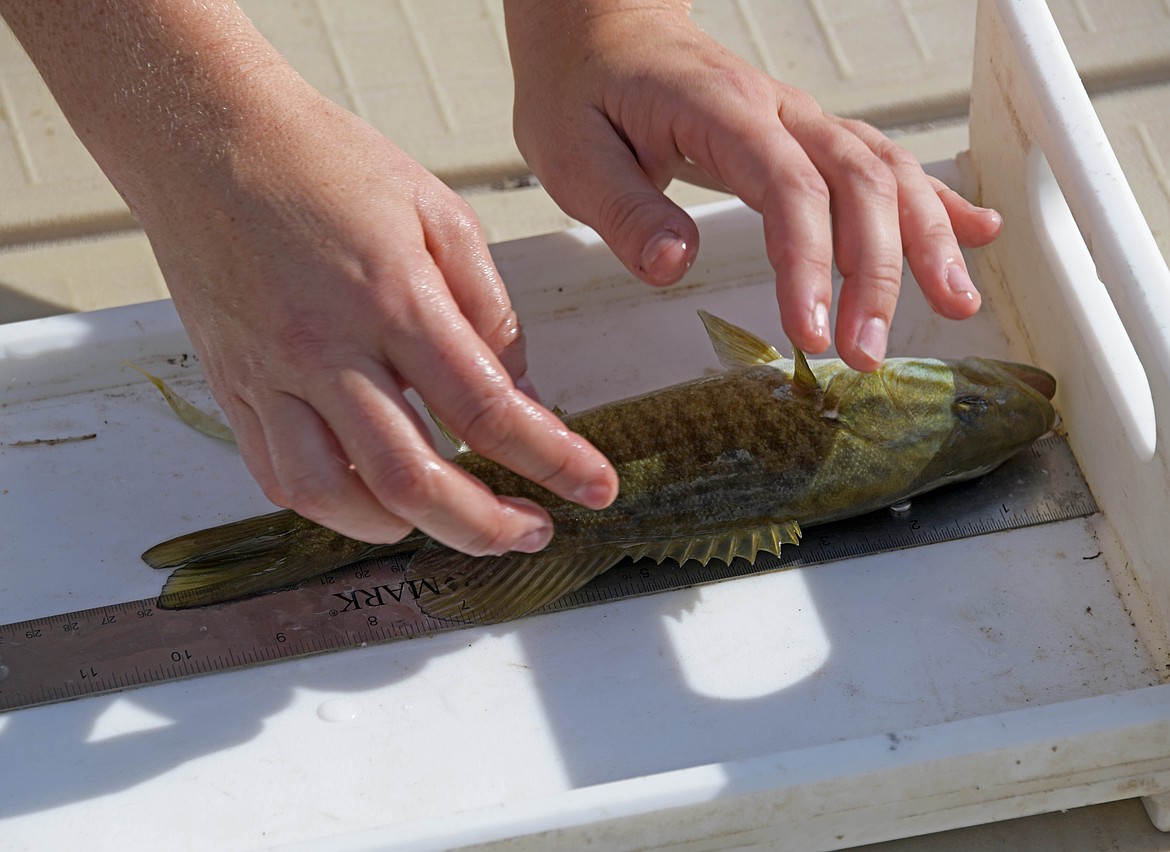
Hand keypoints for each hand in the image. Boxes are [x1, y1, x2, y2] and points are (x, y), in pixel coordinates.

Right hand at [137, 80, 617, 551]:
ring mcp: (271, 376)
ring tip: (454, 521)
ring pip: (337, 496)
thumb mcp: (439, 213)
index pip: (487, 408)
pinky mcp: (233, 388)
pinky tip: (374, 501)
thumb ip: (488, 310)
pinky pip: (278, 478)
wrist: (205, 137)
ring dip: (408, 528)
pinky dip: (335, 508)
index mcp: (392, 299)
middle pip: (413, 478)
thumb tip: (522, 390)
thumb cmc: (322, 162)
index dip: (552, 459)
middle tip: (530, 530)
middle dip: (485, 525)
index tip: (593, 486)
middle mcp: (327, 349)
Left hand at [505, 1, 1002, 369]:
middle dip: (878, 273)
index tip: (810, 334)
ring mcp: (799, 120)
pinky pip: (883, 161)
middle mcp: (777, 111)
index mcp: (720, 113)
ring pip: (887, 170)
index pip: (787, 188)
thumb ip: (624, 211)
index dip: (810, 262)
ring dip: (926, 240)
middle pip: (860, 181)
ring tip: (954, 306)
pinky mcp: (805, 135)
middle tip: (868, 355)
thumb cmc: (581, 90)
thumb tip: (672, 266)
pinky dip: (933, 201)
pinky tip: (974, 234)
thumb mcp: (571, 155)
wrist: (599, 30)